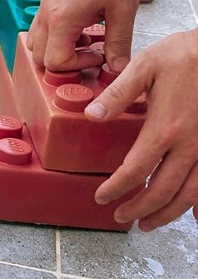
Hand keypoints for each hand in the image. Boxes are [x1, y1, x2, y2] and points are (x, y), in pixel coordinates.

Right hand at [26, 0, 140, 73]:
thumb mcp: (123, 8)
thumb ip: (119, 42)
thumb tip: (119, 68)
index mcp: (62, 19)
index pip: (54, 61)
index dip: (76, 65)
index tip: (98, 55)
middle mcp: (47, 15)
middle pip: (39, 57)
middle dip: (64, 63)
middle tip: (90, 54)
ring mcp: (44, 7)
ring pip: (35, 44)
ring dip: (57, 50)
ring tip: (84, 41)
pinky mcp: (48, 0)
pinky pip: (41, 28)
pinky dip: (56, 37)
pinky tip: (80, 27)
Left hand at [87, 28, 197, 228]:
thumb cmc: (186, 55)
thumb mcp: (145, 66)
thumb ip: (117, 94)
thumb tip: (91, 115)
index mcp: (165, 128)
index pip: (135, 170)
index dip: (116, 188)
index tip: (102, 197)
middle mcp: (189, 145)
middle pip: (162, 190)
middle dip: (139, 208)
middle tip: (121, 216)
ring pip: (189, 194)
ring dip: (167, 213)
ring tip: (148, 223)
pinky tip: (194, 214)